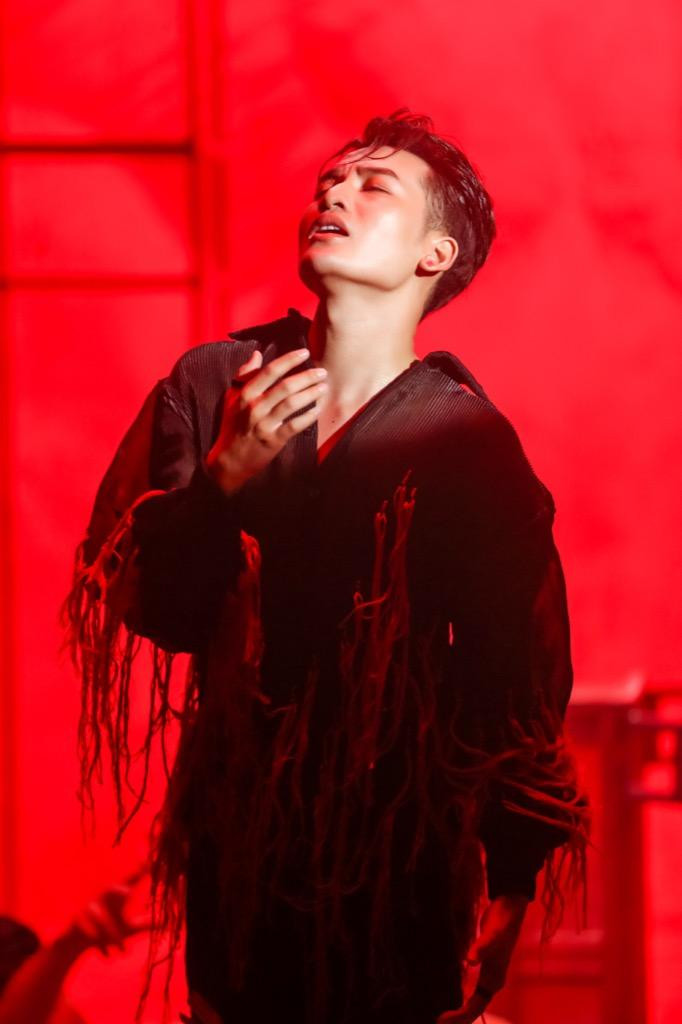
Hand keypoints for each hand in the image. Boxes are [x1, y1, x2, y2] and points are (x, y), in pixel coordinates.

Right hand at [63, 866, 151, 957]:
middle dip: (120, 890)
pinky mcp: (76, 921)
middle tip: (129, 892)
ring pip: (103, 921)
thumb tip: (167, 922)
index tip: (151, 860)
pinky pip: (88, 932)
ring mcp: (88, 908)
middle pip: (112, 890)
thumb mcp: (128, 929)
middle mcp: (104, 897)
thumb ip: (146, 923)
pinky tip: (106, 955)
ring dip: (114, 938)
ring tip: (124, 953)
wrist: (75, 943)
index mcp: (118, 896)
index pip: (132, 880)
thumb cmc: (107, 931)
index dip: (142, 869)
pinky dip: (99, 945)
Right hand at [205, 347, 327, 494]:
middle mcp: (254, 407)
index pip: (270, 371)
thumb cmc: (232, 426)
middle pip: (285, 386)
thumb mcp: (232, 398)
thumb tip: (256, 354)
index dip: (289, 359)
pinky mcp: (273, 440)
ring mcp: (264, 424)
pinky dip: (308, 416)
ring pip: (292, 404)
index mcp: (245, 394)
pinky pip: (295, 425)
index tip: (305, 352)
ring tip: (324, 387)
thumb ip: (244, 375)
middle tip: (322, 372)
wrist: (230, 460)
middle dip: (307, 376)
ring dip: (311, 394)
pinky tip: (318, 409)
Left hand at [436, 894, 527, 1022]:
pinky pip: (470, 986)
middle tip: (436, 1021)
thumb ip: (482, 947)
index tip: (441, 1019)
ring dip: (458, 1008)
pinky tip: (445, 989)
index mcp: (495, 980)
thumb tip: (470, 960)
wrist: (509, 906)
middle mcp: (492, 981)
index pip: (476, 1007)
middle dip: (457, 1018)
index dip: (460, 1016)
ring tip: (439, 1014)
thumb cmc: (504, 921)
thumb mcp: (493, 934)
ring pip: (472, 999)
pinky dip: (458, 992)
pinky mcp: (481, 963)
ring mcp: (487, 973)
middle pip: (474, 1008)